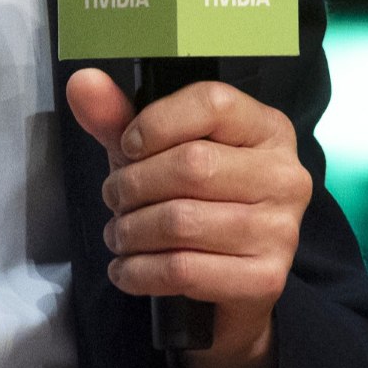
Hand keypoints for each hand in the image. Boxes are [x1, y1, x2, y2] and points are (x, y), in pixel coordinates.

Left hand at [66, 68, 313, 367]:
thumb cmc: (195, 202)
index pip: (213, 102)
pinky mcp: (265, 279)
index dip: (156, 122)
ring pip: (181, 221)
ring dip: (131, 231)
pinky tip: (127, 268)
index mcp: (268, 129)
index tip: (127, 146)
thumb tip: (82, 82)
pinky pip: (183, 270)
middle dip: (133, 184)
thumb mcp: (158, 154)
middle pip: (192, 164)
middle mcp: (285, 176)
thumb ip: (119, 118)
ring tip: (119, 234)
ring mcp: (281, 230)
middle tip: (114, 198)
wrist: (230, 285)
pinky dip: (139, 271)